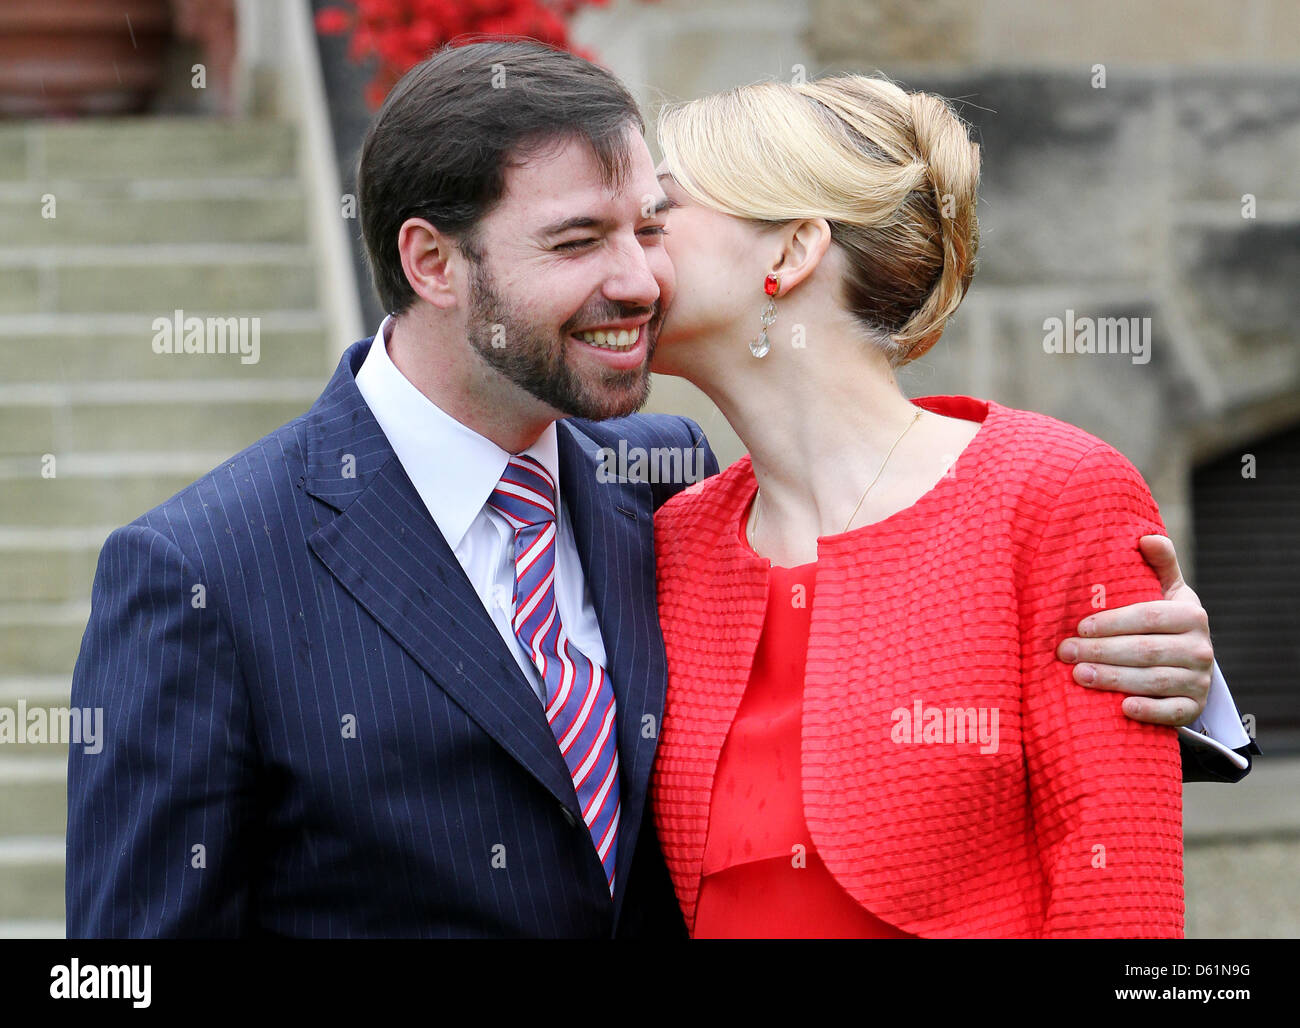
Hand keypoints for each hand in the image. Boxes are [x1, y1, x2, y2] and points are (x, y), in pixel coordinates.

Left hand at [1056, 535, 1213, 726]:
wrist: (1187, 664)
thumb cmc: (1163, 620)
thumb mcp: (1165, 590)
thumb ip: (1158, 563)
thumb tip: (1146, 537)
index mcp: (1191, 614)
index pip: (1148, 616)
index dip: (1112, 622)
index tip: (1079, 627)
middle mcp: (1201, 648)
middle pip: (1145, 650)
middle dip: (1101, 651)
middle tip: (1064, 652)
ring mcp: (1199, 680)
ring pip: (1153, 680)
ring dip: (1113, 679)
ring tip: (1077, 675)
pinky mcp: (1194, 708)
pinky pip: (1173, 713)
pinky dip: (1149, 711)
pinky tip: (1123, 708)